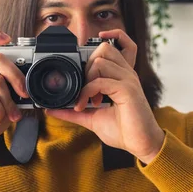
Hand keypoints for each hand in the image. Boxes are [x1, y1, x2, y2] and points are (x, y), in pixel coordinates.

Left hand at [46, 29, 164, 163]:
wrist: (141, 145)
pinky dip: (86, 92)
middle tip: (84, 88)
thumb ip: (73, 112)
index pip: (112, 46)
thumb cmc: (124, 130)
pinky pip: (100, 81)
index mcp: (121, 76)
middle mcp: (126, 74)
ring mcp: (128, 80)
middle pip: (104, 48)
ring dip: (86, 79)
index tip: (81, 70)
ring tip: (87, 99)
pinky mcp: (128, 89)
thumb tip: (51, 110)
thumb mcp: (92, 118)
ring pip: (100, 61)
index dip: (95, 50)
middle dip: (87, 65)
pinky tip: (85, 105)